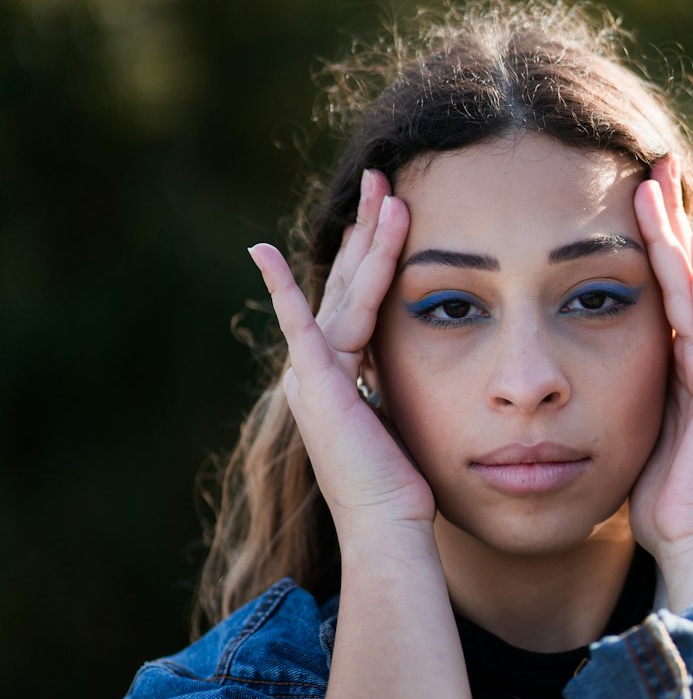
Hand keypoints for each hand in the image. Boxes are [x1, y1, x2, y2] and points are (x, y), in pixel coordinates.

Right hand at [248, 170, 435, 546]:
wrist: (387, 523)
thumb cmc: (404, 484)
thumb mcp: (406, 415)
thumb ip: (399, 380)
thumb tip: (426, 361)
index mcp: (340, 370)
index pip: (357, 294)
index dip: (373, 250)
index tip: (392, 208)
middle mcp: (319, 365)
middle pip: (346, 278)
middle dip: (365, 226)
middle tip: (382, 175)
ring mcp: (313, 372)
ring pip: (343, 289)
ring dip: (364, 239)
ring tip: (385, 191)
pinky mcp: (314, 382)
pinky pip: (300, 324)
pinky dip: (280, 289)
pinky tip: (261, 253)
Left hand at [630, 156, 692, 607]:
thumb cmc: (658, 497)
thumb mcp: (628, 428)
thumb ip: (615, 393)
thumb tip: (573, 373)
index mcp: (683, 365)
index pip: (670, 287)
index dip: (657, 240)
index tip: (639, 193)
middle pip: (690, 271)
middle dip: (673, 216)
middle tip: (655, 160)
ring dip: (679, 232)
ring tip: (658, 181)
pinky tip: (691, 241)